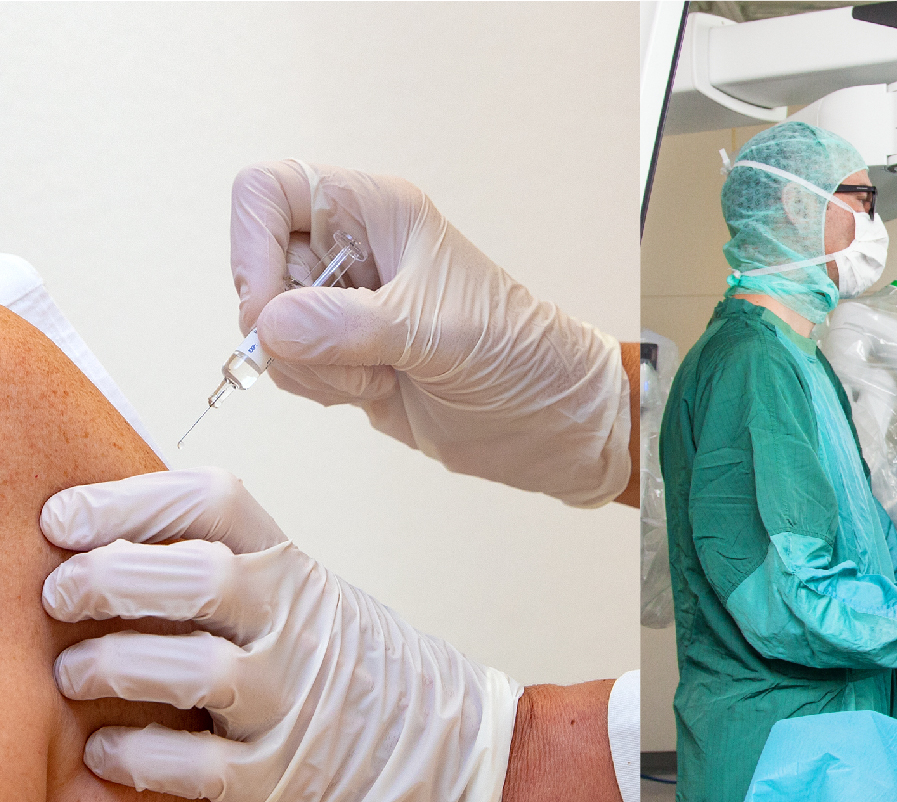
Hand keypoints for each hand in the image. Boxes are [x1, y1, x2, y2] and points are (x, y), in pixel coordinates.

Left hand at [41, 468, 526, 801]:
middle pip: (196, 577)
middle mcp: (296, 630)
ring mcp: (292, 705)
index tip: (62, 519)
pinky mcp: (280, 781)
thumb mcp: (309, 602)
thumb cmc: (359, 681)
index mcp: (294, 574)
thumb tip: (103, 545)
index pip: (213, 503)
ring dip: (111, 666)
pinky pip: (196, 766)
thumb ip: (228, 572)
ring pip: (194, 670)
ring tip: (73, 674)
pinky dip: (136, 755)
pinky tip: (105, 750)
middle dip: (107, 578)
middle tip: (57, 594)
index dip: (127, 501)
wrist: (459, 765)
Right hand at [231, 161, 630, 506]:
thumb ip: (349, 325)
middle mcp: (351, 246)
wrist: (550, 419)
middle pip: (257, 267)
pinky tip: (375, 389)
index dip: (250, 244)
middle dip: (287, 324)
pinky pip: (285, 363)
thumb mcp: (437, 332)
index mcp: (375, 210)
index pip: (267, 191)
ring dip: (307, 363)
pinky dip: (316, 385)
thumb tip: (269, 325)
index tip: (272, 307)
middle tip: (352, 356)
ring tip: (380, 375)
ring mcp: (343, 301)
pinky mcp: (341, 351)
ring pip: (266, 324)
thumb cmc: (519, 354)